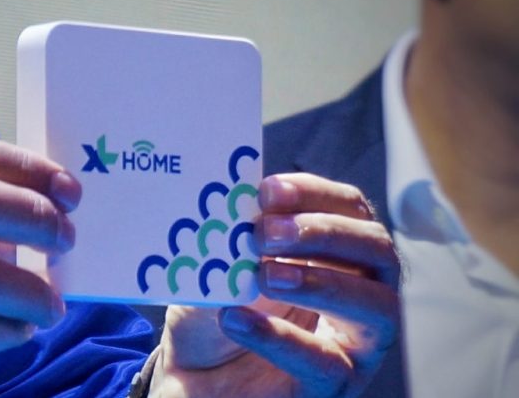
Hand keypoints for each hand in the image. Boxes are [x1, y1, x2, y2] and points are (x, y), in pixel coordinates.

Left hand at [150, 173, 399, 397]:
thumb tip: (232, 204)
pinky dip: (280, 337)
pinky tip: (236, 318)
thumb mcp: (220, 267)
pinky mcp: (331, 388)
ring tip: (265, 277)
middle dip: (323, 233)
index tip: (267, 192)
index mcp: (337, 254)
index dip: (315, 194)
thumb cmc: (216, 314)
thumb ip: (233, 238)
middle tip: (266, 233)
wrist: (192, 378)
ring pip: (377, 307)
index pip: (351, 210)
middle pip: (378, 250)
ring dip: (322, 282)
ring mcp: (353, 345)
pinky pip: (324, 364)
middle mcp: (360, 295)